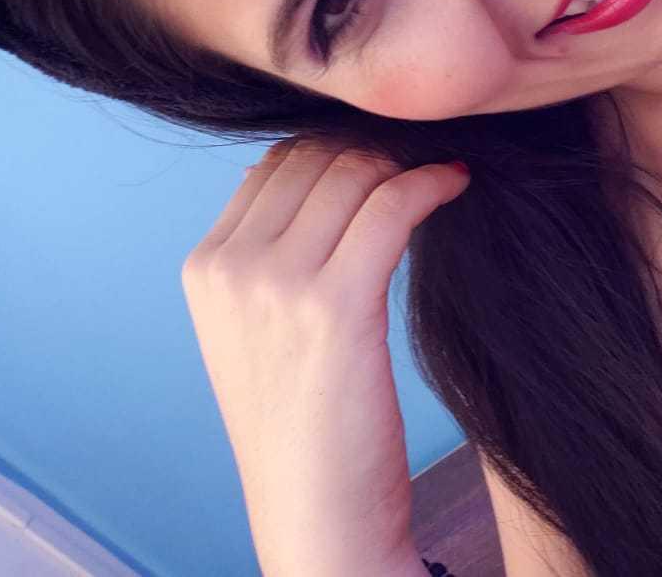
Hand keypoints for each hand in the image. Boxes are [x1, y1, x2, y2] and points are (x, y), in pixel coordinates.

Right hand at [179, 139, 468, 575]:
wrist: (317, 517)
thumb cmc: (306, 425)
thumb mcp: (259, 331)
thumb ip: (270, 249)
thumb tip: (306, 168)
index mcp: (205, 267)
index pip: (275, 162)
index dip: (339, 145)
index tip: (389, 149)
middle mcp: (228, 267)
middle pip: (315, 157)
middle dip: (376, 145)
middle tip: (426, 153)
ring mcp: (272, 284)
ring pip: (354, 172)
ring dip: (407, 161)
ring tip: (442, 171)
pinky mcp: (332, 306)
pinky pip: (391, 206)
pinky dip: (430, 184)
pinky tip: (455, 185)